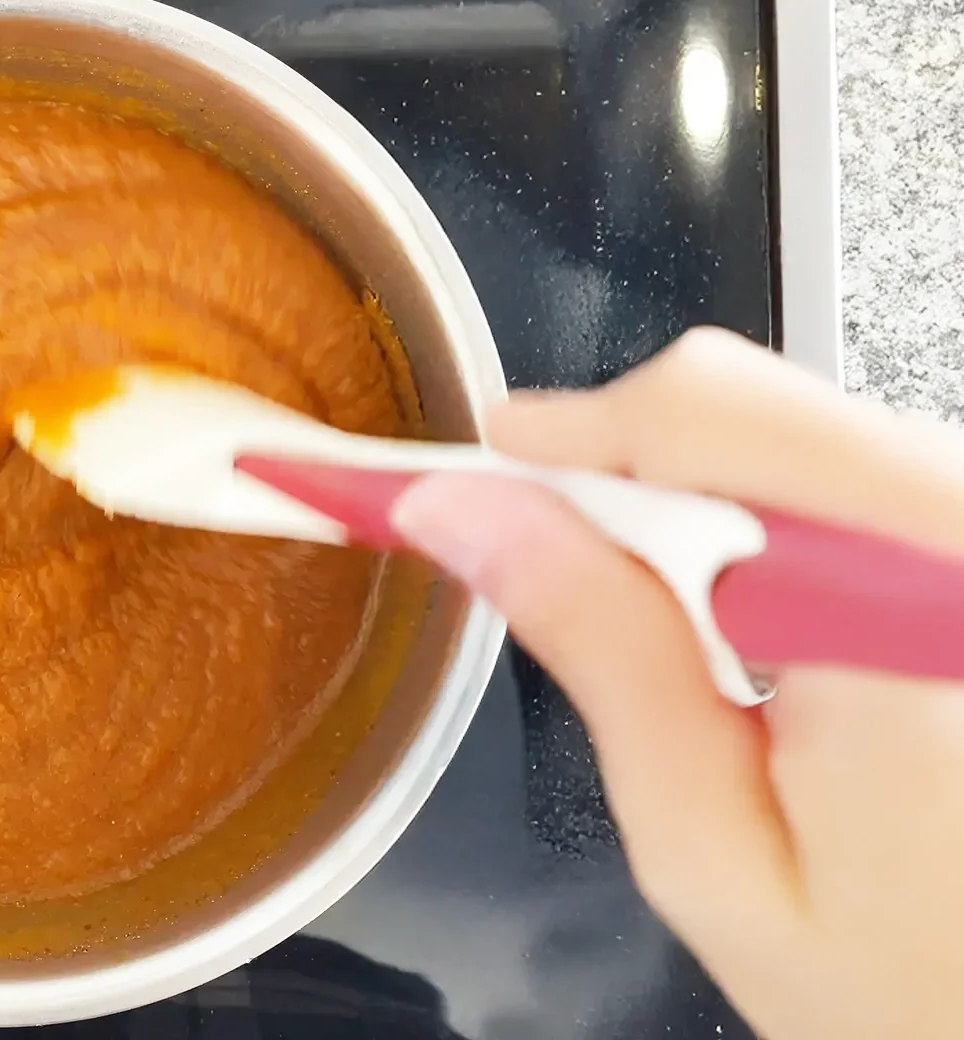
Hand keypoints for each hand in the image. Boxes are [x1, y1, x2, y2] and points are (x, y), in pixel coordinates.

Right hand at [389, 328, 963, 1039]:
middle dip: (642, 473)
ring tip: (688, 634)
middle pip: (771, 411)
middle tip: (554, 557)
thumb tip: (473, 516)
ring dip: (724, 507)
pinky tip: (773, 629)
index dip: (576, 428)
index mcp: (911, 615)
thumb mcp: (711, 845)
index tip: (489, 460)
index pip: (711, 416)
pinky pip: (887, 485)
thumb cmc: (919, 990)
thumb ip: (600, 654)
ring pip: (827, 437)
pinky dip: (799, 531)